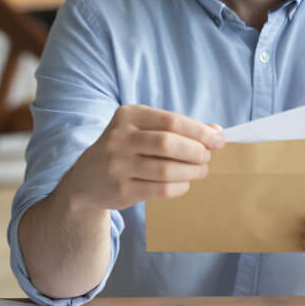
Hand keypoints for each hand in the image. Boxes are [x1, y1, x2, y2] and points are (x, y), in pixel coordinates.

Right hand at [64, 105, 223, 210]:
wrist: (86, 179)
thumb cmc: (126, 149)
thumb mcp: (144, 130)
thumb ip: (178, 128)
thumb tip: (217, 131)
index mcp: (128, 115)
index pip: (172, 121)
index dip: (200, 131)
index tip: (218, 139)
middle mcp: (119, 138)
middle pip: (168, 144)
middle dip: (196, 151)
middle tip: (207, 158)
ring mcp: (117, 165)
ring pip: (166, 169)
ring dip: (191, 171)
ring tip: (201, 171)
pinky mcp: (120, 190)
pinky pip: (159, 189)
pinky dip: (179, 186)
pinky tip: (184, 183)